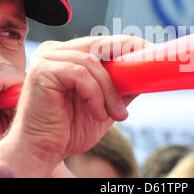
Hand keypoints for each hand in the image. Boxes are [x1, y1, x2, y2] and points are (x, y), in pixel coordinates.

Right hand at [0, 35, 147, 176]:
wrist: (42, 151)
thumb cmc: (69, 130)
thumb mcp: (105, 106)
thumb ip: (121, 88)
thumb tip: (147, 74)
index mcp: (67, 54)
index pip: (102, 42)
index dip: (128, 44)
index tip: (151, 51)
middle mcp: (55, 51)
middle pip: (100, 45)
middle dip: (127, 56)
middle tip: (146, 72)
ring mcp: (46, 58)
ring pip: (93, 63)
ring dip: (110, 91)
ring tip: (116, 115)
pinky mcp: (42, 70)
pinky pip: (81, 75)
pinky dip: (95, 95)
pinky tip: (97, 113)